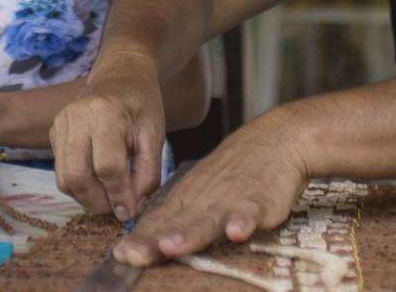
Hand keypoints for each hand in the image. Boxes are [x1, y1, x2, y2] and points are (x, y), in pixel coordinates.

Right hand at [50, 52, 164, 220]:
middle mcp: (76, 117)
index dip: (119, 195)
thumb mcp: (154, 137)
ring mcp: (60, 124)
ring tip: (108, 198)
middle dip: (98, 202)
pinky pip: (60, 171)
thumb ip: (146, 174)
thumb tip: (130, 209)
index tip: (129, 213)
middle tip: (117, 210)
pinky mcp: (53, 132)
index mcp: (106, 114)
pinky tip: (97, 183)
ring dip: (86, 198)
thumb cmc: (142, 105)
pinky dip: (78, 186)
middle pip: (78, 176)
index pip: (107, 167)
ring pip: (65, 179)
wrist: (121, 76)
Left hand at [113, 112, 311, 265]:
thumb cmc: (234, 173)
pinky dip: (243, 221)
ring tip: (171, 247)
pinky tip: (236, 233)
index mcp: (186, 200)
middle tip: (132, 256)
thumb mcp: (201, 193)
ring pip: (207, 220)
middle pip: (175, 224)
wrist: (275, 141)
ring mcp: (230, 200)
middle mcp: (203, 201)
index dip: (139, 240)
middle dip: (153, 242)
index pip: (157, 223)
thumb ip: (177, 219)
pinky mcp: (259, 201)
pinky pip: (250, 213)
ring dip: (189, 234)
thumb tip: (146, 244)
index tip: (120, 255)